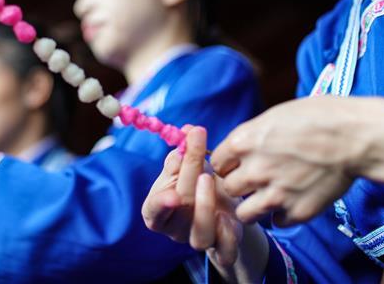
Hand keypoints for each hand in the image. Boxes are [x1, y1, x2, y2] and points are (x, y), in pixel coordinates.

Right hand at [142, 127, 244, 266]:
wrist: (224, 207)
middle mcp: (177, 228)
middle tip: (197, 141)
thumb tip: (186, 131)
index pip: (153, 211)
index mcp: (160, 211)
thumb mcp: (189, 168)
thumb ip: (184, 152)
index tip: (171, 192)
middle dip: (188, 170)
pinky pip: (225, 252)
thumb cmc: (200, 184)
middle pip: (181, 206)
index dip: (160, 203)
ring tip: (209, 178)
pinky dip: (228, 235)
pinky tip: (230, 216)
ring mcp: (199, 240)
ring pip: (200, 237)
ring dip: (205, 205)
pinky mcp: (223, 249)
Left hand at [211, 96, 364, 225]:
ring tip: (269, 197)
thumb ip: (252, 136)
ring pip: (245, 214)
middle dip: (240, 185)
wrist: (356, 136)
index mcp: (244, 141)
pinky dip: (283, 215)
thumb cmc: (319, 117)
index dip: (229, 164)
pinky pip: (276, 222)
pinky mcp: (297, 211)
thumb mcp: (275, 115)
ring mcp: (275, 193)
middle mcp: (254, 169)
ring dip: (255, 206)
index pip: (216, 163)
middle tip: (257, 180)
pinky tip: (293, 200)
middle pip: (228, 188)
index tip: (240, 164)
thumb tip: (241, 148)